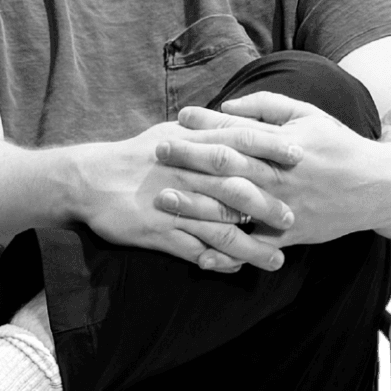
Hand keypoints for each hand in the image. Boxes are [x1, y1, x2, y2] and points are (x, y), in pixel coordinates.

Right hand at [71, 125, 294, 272]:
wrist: (90, 180)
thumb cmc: (136, 156)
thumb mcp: (170, 133)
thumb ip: (204, 131)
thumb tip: (236, 121)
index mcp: (191, 146)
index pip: (239, 141)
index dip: (271, 148)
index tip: (300, 156)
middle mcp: (186, 174)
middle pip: (236, 190)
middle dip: (268, 206)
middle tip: (293, 220)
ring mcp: (174, 206)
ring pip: (220, 229)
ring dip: (250, 247)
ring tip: (275, 259)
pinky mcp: (159, 233)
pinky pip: (195, 251)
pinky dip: (217, 262)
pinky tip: (236, 269)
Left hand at [153, 93, 390, 243]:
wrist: (376, 186)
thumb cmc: (337, 145)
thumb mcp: (307, 114)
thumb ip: (266, 107)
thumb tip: (226, 106)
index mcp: (281, 146)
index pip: (236, 133)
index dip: (205, 126)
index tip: (177, 120)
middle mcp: (278, 177)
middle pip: (227, 167)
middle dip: (190, 159)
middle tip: (157, 152)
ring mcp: (282, 208)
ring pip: (232, 208)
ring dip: (195, 205)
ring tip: (163, 200)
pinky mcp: (288, 235)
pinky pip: (253, 247)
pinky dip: (227, 254)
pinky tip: (199, 256)